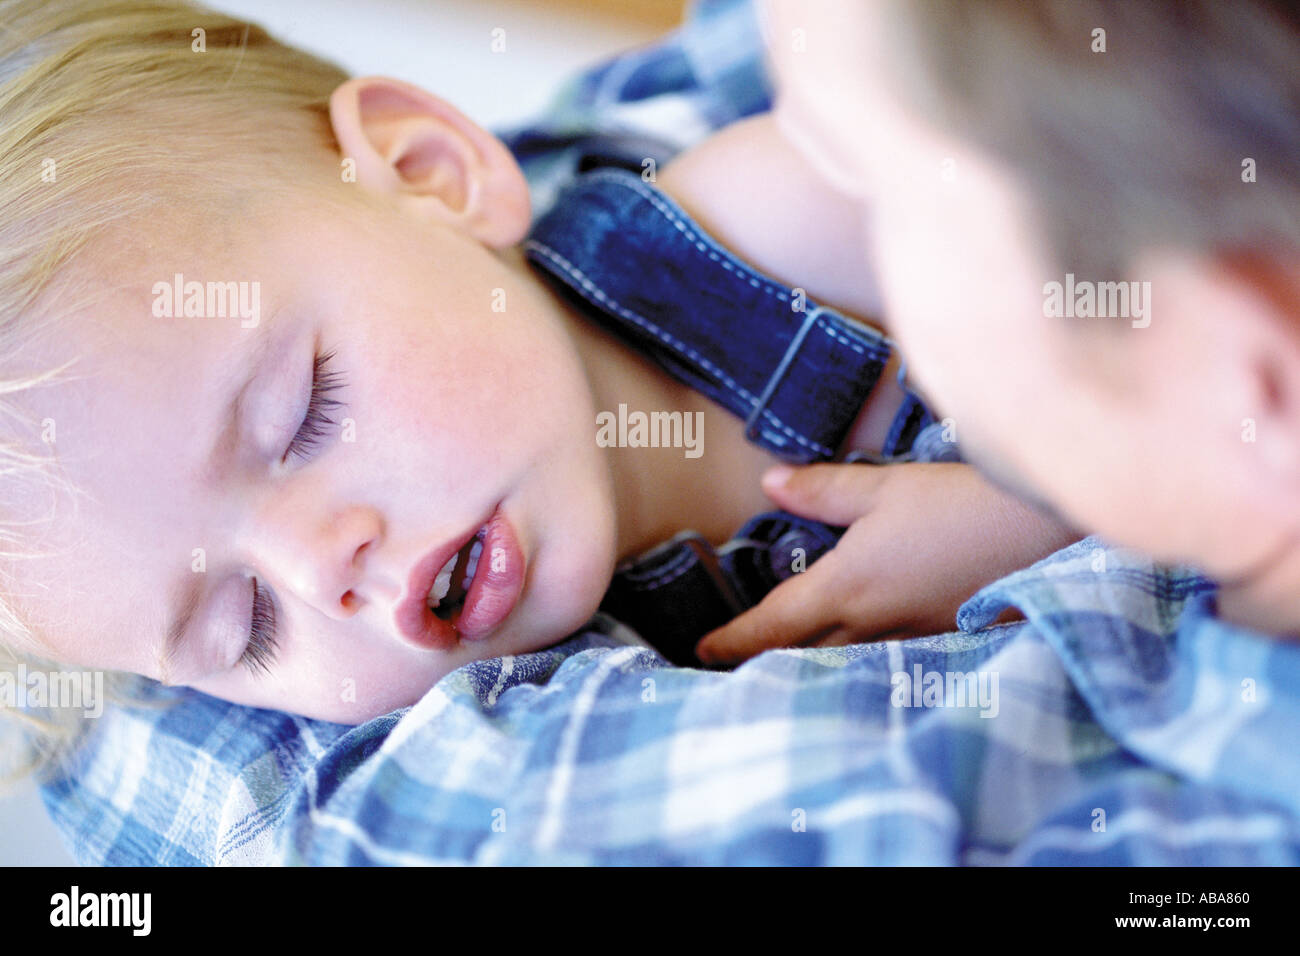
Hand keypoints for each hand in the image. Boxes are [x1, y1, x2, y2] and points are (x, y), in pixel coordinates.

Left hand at [694, 461, 1079, 665]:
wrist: (1042, 534)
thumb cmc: (959, 505)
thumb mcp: (884, 489)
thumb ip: (822, 489)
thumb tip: (769, 482)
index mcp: (847, 588)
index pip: (773, 625)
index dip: (734, 640)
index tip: (702, 651)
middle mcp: (871, 625)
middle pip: (801, 655)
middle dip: (763, 660)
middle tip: (730, 663)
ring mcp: (908, 640)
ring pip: (841, 660)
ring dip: (806, 663)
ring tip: (780, 660)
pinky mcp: (939, 639)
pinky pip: (881, 656)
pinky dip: (852, 656)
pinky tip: (853, 648)